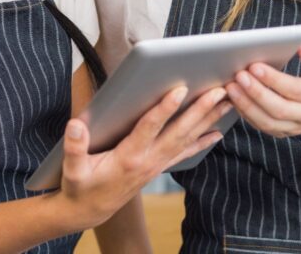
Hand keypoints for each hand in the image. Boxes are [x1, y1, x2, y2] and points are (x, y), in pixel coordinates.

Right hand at [57, 85, 230, 227]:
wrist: (88, 211)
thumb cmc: (80, 186)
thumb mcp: (72, 170)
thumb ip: (74, 147)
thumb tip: (75, 125)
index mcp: (128, 157)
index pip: (149, 128)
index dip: (164, 108)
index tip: (180, 90)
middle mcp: (148, 160)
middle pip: (179, 131)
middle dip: (201, 110)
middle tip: (221, 90)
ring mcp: (157, 164)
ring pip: (188, 139)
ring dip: (209, 120)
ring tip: (229, 101)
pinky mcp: (159, 166)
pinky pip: (185, 152)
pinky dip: (202, 142)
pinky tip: (217, 133)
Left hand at [225, 42, 300, 138]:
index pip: (294, 90)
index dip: (274, 79)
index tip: (255, 66)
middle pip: (278, 109)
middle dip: (256, 92)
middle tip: (238, 75)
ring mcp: (295, 127)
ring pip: (268, 122)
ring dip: (246, 105)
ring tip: (231, 87)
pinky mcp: (283, 132)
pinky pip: (262, 126)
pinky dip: (246, 114)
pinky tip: (235, 99)